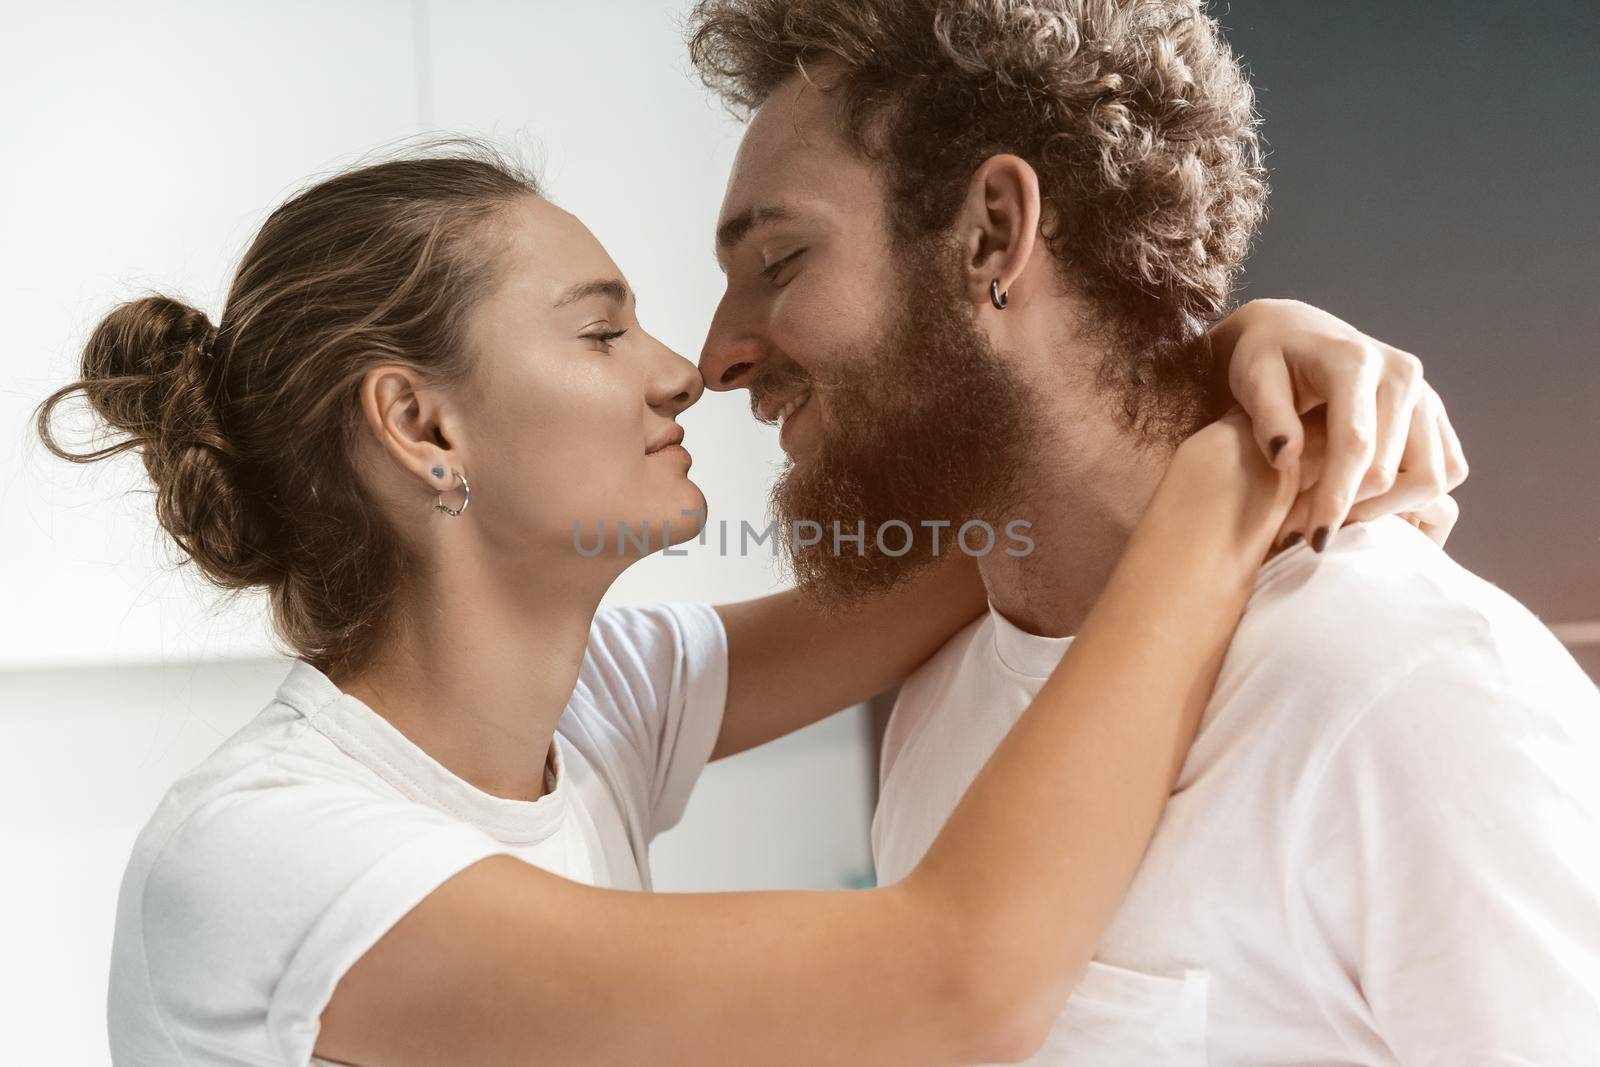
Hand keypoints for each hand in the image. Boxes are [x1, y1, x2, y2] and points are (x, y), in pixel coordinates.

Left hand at [1207, 299, 1468, 550]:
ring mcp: (1427, 395)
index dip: (1337, 498)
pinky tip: (1368, 507)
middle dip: (1357, 512)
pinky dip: (1415, 499)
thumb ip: (1268, 416)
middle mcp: (1403, 375)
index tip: (1313, 541)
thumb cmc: (1266, 359)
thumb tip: (1286, 457)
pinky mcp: (1435, 414)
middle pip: (1400, 470)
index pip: (1356, 444)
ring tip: (1338, 522)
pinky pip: (1448, 470)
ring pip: (1434, 477)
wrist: (1296, 333)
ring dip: (1390, 511)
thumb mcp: (1251, 378)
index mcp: (1355, 363)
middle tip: (1310, 535)